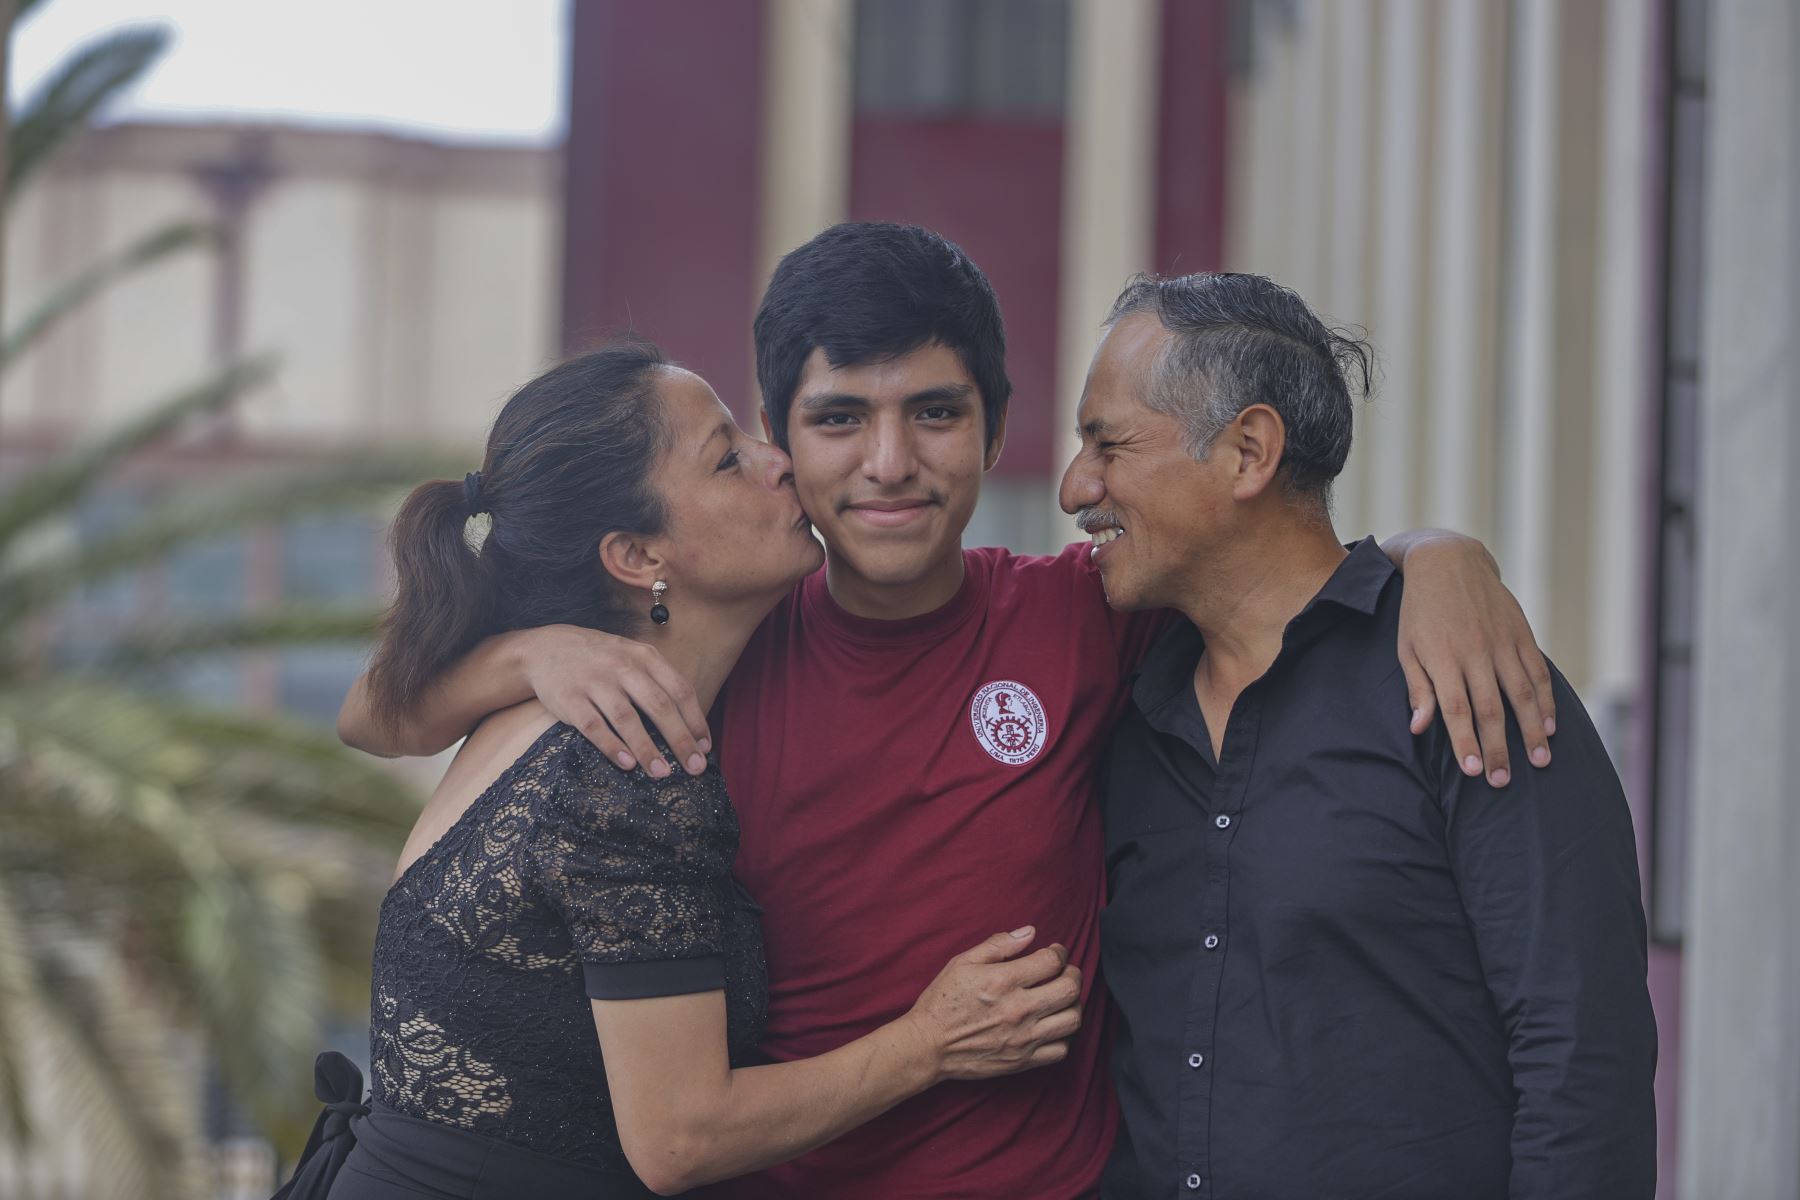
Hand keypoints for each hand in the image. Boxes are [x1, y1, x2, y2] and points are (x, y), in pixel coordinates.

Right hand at [519, 624, 712, 776]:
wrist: (546, 649)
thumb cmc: (601, 659)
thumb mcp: (633, 657)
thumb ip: (659, 682)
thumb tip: (690, 723)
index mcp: (645, 656)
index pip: (679, 689)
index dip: (695, 720)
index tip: (705, 748)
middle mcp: (622, 666)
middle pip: (659, 705)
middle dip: (680, 740)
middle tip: (695, 768)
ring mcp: (595, 681)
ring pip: (627, 718)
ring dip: (647, 749)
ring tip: (662, 773)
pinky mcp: (570, 698)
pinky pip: (594, 726)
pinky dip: (612, 747)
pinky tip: (627, 765)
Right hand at [900, 928, 1081, 1082]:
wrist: (928, 1046)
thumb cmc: (942, 1001)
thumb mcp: (962, 962)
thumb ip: (998, 944)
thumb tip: (1030, 932)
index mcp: (1003, 981)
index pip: (1052, 961)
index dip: (1059, 952)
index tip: (1055, 952)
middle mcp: (1019, 1009)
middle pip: (1070, 989)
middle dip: (1073, 974)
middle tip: (1066, 972)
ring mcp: (1023, 1038)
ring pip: (1072, 1020)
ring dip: (1073, 1004)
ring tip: (1062, 998)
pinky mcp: (1023, 1061)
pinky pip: (1060, 1050)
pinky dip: (1063, 1036)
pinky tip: (1052, 1025)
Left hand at [1392, 533, 1556, 787]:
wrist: (1447, 563)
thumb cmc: (1420, 613)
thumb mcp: (1407, 648)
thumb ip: (1418, 689)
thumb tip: (1420, 729)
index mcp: (1441, 658)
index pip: (1455, 708)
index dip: (1465, 741)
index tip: (1472, 771)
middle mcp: (1474, 652)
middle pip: (1490, 708)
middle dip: (1497, 748)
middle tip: (1502, 781)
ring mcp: (1501, 642)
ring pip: (1522, 694)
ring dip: (1532, 730)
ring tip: (1539, 761)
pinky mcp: (1520, 633)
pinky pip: (1537, 671)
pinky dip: (1546, 699)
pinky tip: (1550, 725)